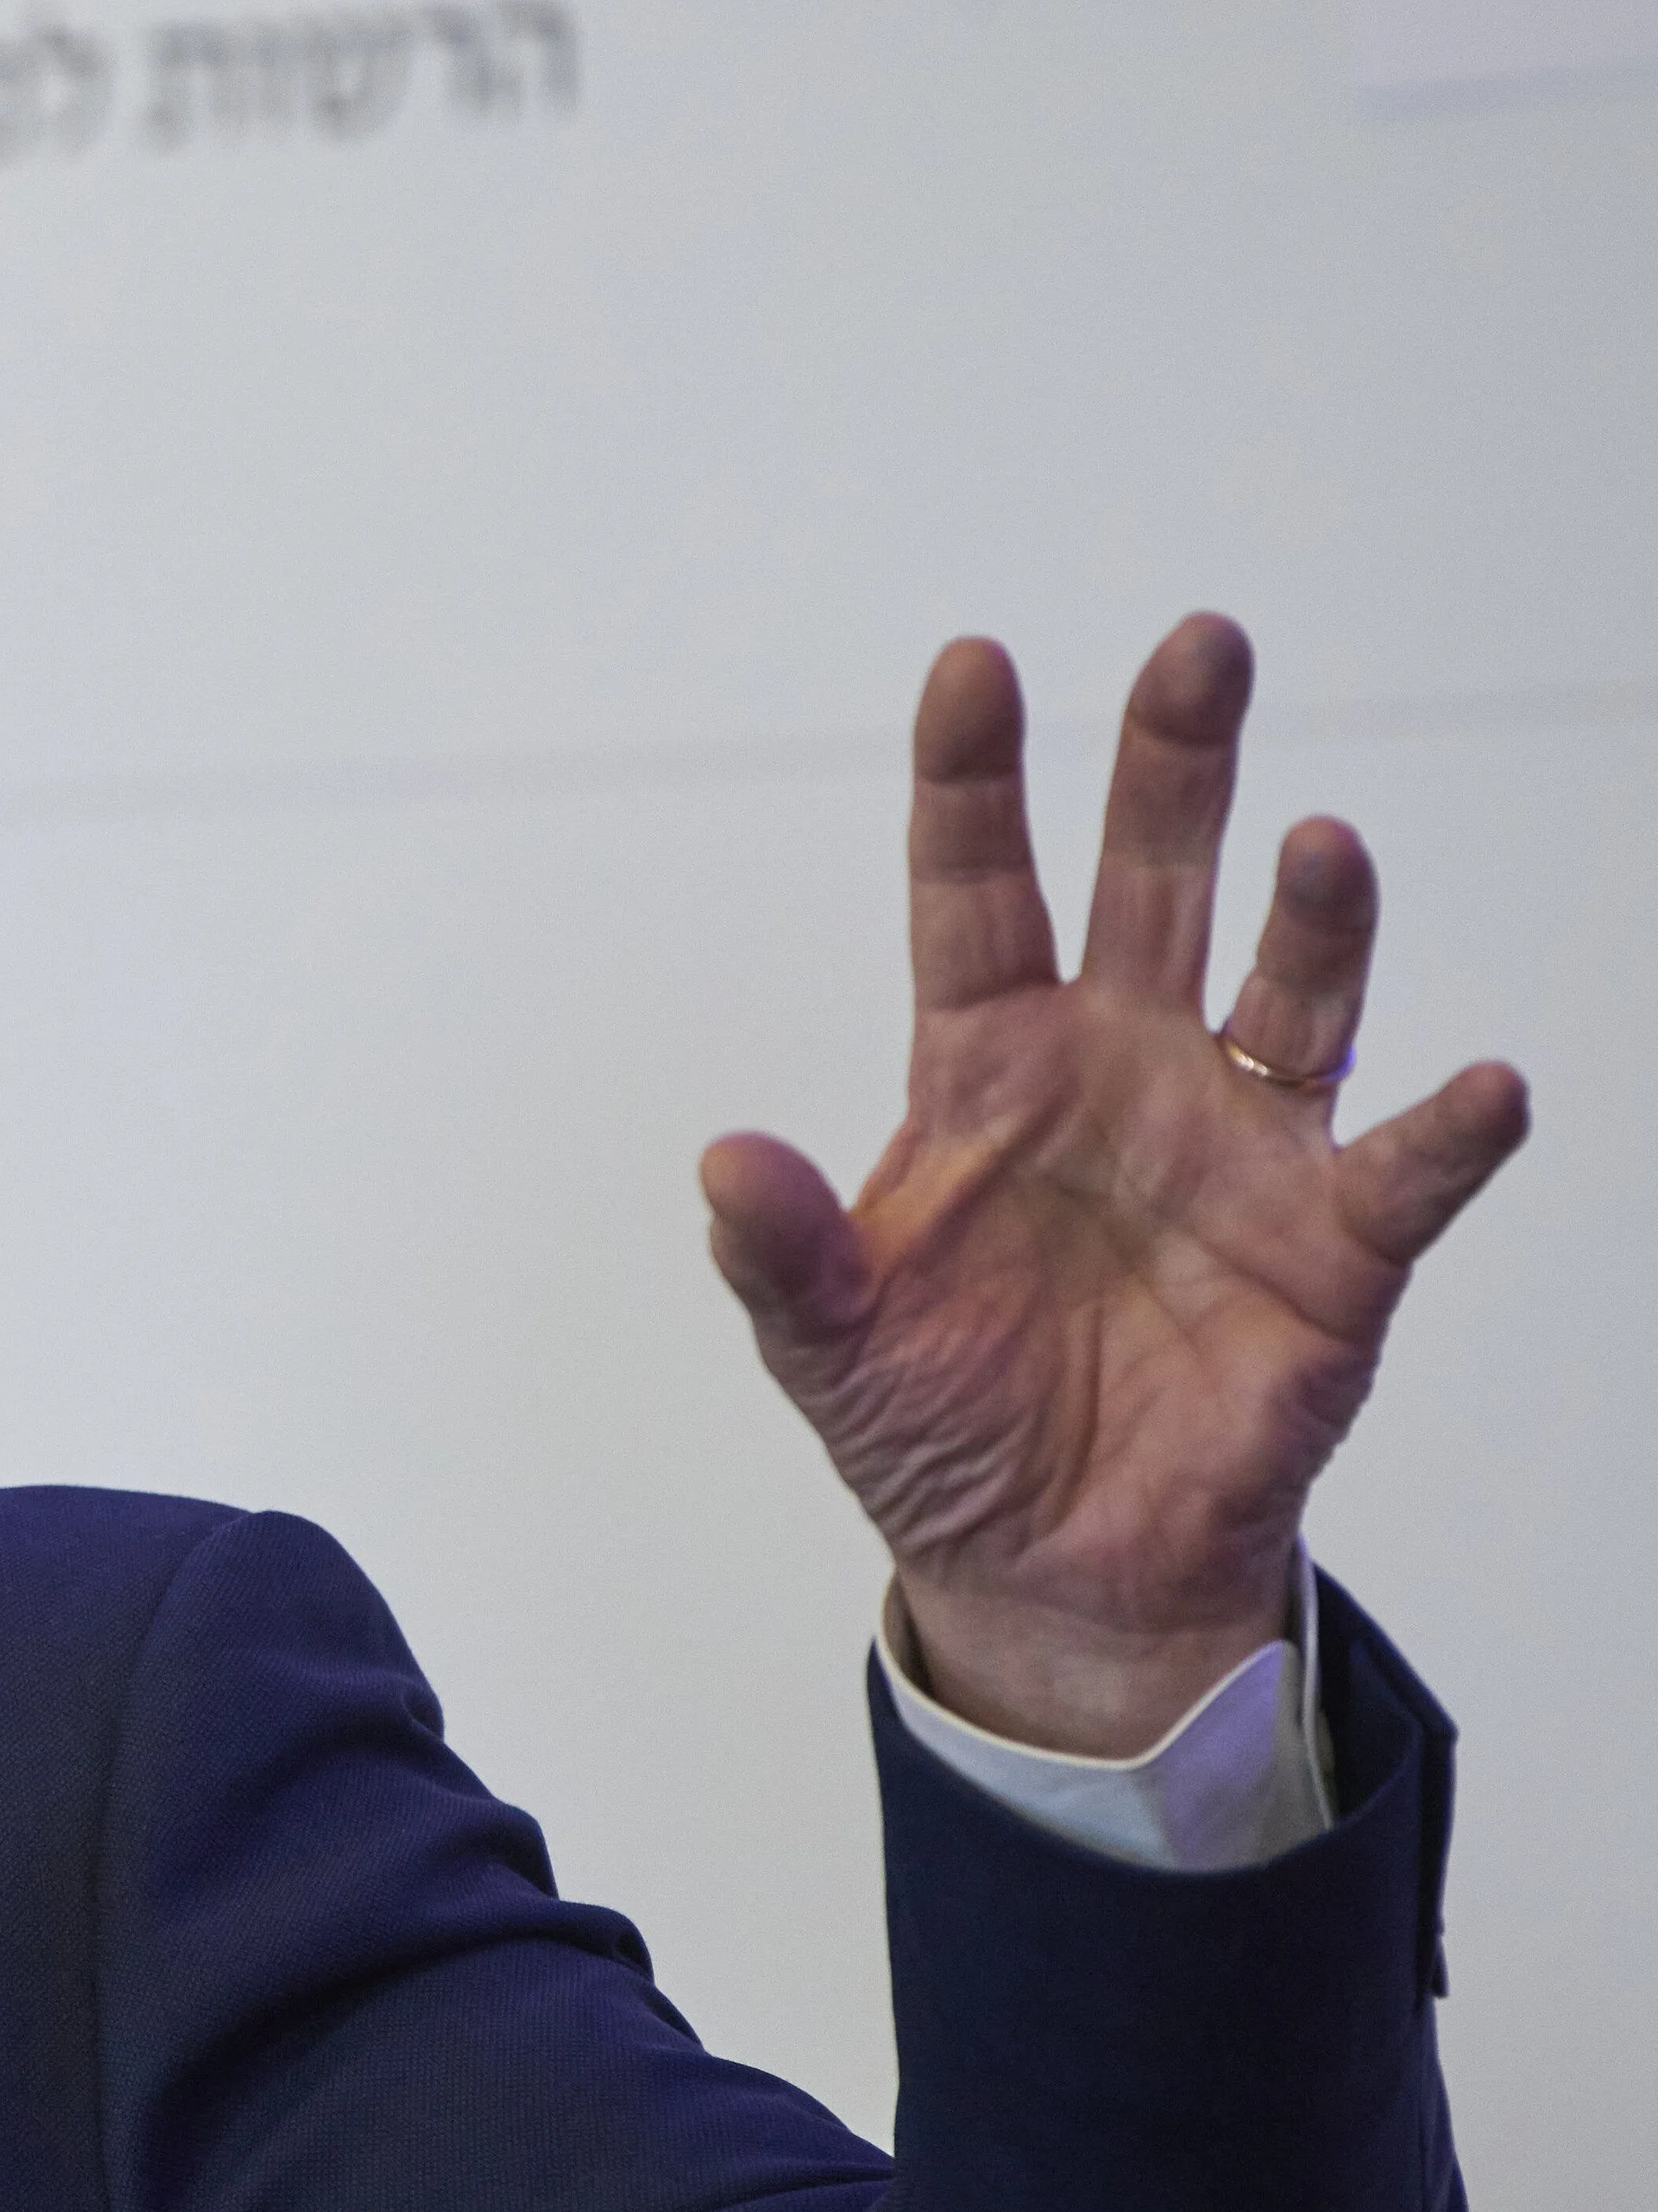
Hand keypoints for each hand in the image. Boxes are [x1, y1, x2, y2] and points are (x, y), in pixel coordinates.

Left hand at [699, 617, 1528, 1755]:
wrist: (1046, 1566)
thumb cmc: (937, 1428)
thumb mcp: (826, 1346)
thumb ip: (782, 1255)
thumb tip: (728, 1165)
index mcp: (989, 1071)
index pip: (976, 895)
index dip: (974, 783)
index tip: (974, 666)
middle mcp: (1125, 1073)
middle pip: (1154, 887)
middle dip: (1174, 769)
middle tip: (1198, 645)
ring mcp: (1239, 1147)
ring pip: (1290, 994)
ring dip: (1314, 920)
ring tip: (1317, 842)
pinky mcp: (1333, 1251)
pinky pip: (1404, 1172)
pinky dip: (1451, 1132)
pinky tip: (1483, 1088)